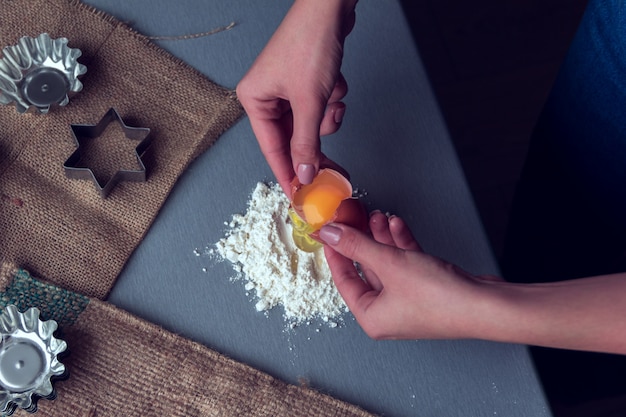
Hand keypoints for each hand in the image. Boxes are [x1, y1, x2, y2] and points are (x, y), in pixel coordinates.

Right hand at [236, 0, 356, 196]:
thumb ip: (306, 143)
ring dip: (327, 116)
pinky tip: (334, 84)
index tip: (300, 197)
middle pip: (293, 139)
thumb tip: (304, 174)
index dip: (288, 175)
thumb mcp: (310, 101)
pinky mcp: (305, 83)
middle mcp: (266, 96)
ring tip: (332, 99)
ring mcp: (286, 90)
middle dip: (315, 146)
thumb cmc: (311, 43)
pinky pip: (320, 109)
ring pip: (310, 125)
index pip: (272, 149)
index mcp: (255, 100)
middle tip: (332, 173)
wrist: (330, 8)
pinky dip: (331, 101)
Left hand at [319, 211, 503, 339]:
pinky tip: (398, 225)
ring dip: (382, 238)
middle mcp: (388, 313)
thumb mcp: (389, 263)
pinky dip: (402, 244)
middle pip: (366, 269)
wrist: (486, 305)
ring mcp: (409, 301)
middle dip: (362, 239)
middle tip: (352, 217)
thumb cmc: (440, 298)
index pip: (343, 281)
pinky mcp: (428, 289)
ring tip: (375, 216)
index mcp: (372, 317)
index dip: (335, 252)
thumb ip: (357, 245)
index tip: (329, 232)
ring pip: (388, 263)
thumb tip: (331, 233)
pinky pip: (407, 263)